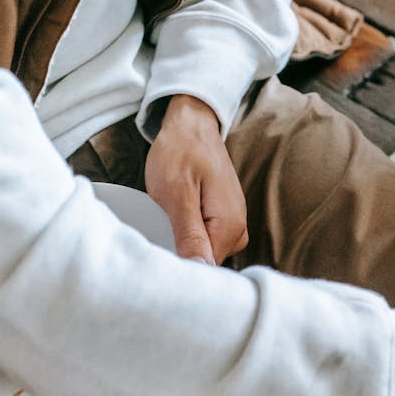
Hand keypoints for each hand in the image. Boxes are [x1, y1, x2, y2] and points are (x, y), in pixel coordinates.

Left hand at [144, 94, 247, 264]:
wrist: (191, 125)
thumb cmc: (180, 153)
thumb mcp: (176, 194)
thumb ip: (190, 235)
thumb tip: (199, 269)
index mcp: (230, 226)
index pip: (206, 270)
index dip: (180, 268)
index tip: (157, 260)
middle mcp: (238, 229)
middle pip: (206, 264)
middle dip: (181, 256)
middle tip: (156, 233)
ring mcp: (233, 223)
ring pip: (205, 253)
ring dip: (182, 244)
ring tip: (164, 221)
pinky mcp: (224, 218)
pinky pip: (206, 239)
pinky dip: (187, 234)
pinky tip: (174, 220)